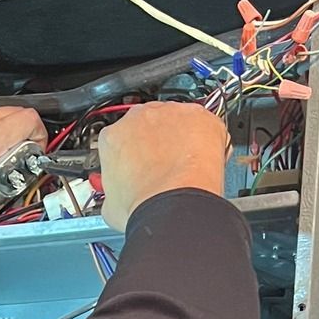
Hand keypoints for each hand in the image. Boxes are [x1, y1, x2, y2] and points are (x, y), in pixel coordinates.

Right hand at [98, 103, 228, 231]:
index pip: (121, 138)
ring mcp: (170, 113)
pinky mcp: (198, 115)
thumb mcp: (111, 203)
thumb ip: (114, 187)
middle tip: (164, 166)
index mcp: (113, 136)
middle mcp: (139, 117)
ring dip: (181, 138)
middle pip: (148, 123)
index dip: (132, 154)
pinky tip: (205, 160)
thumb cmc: (144, 204)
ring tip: (187, 166)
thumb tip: (118, 195)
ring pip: (176, 120)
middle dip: (156, 142)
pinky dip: (207, 138)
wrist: (173, 204)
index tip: (139, 165)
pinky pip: (204, 122)